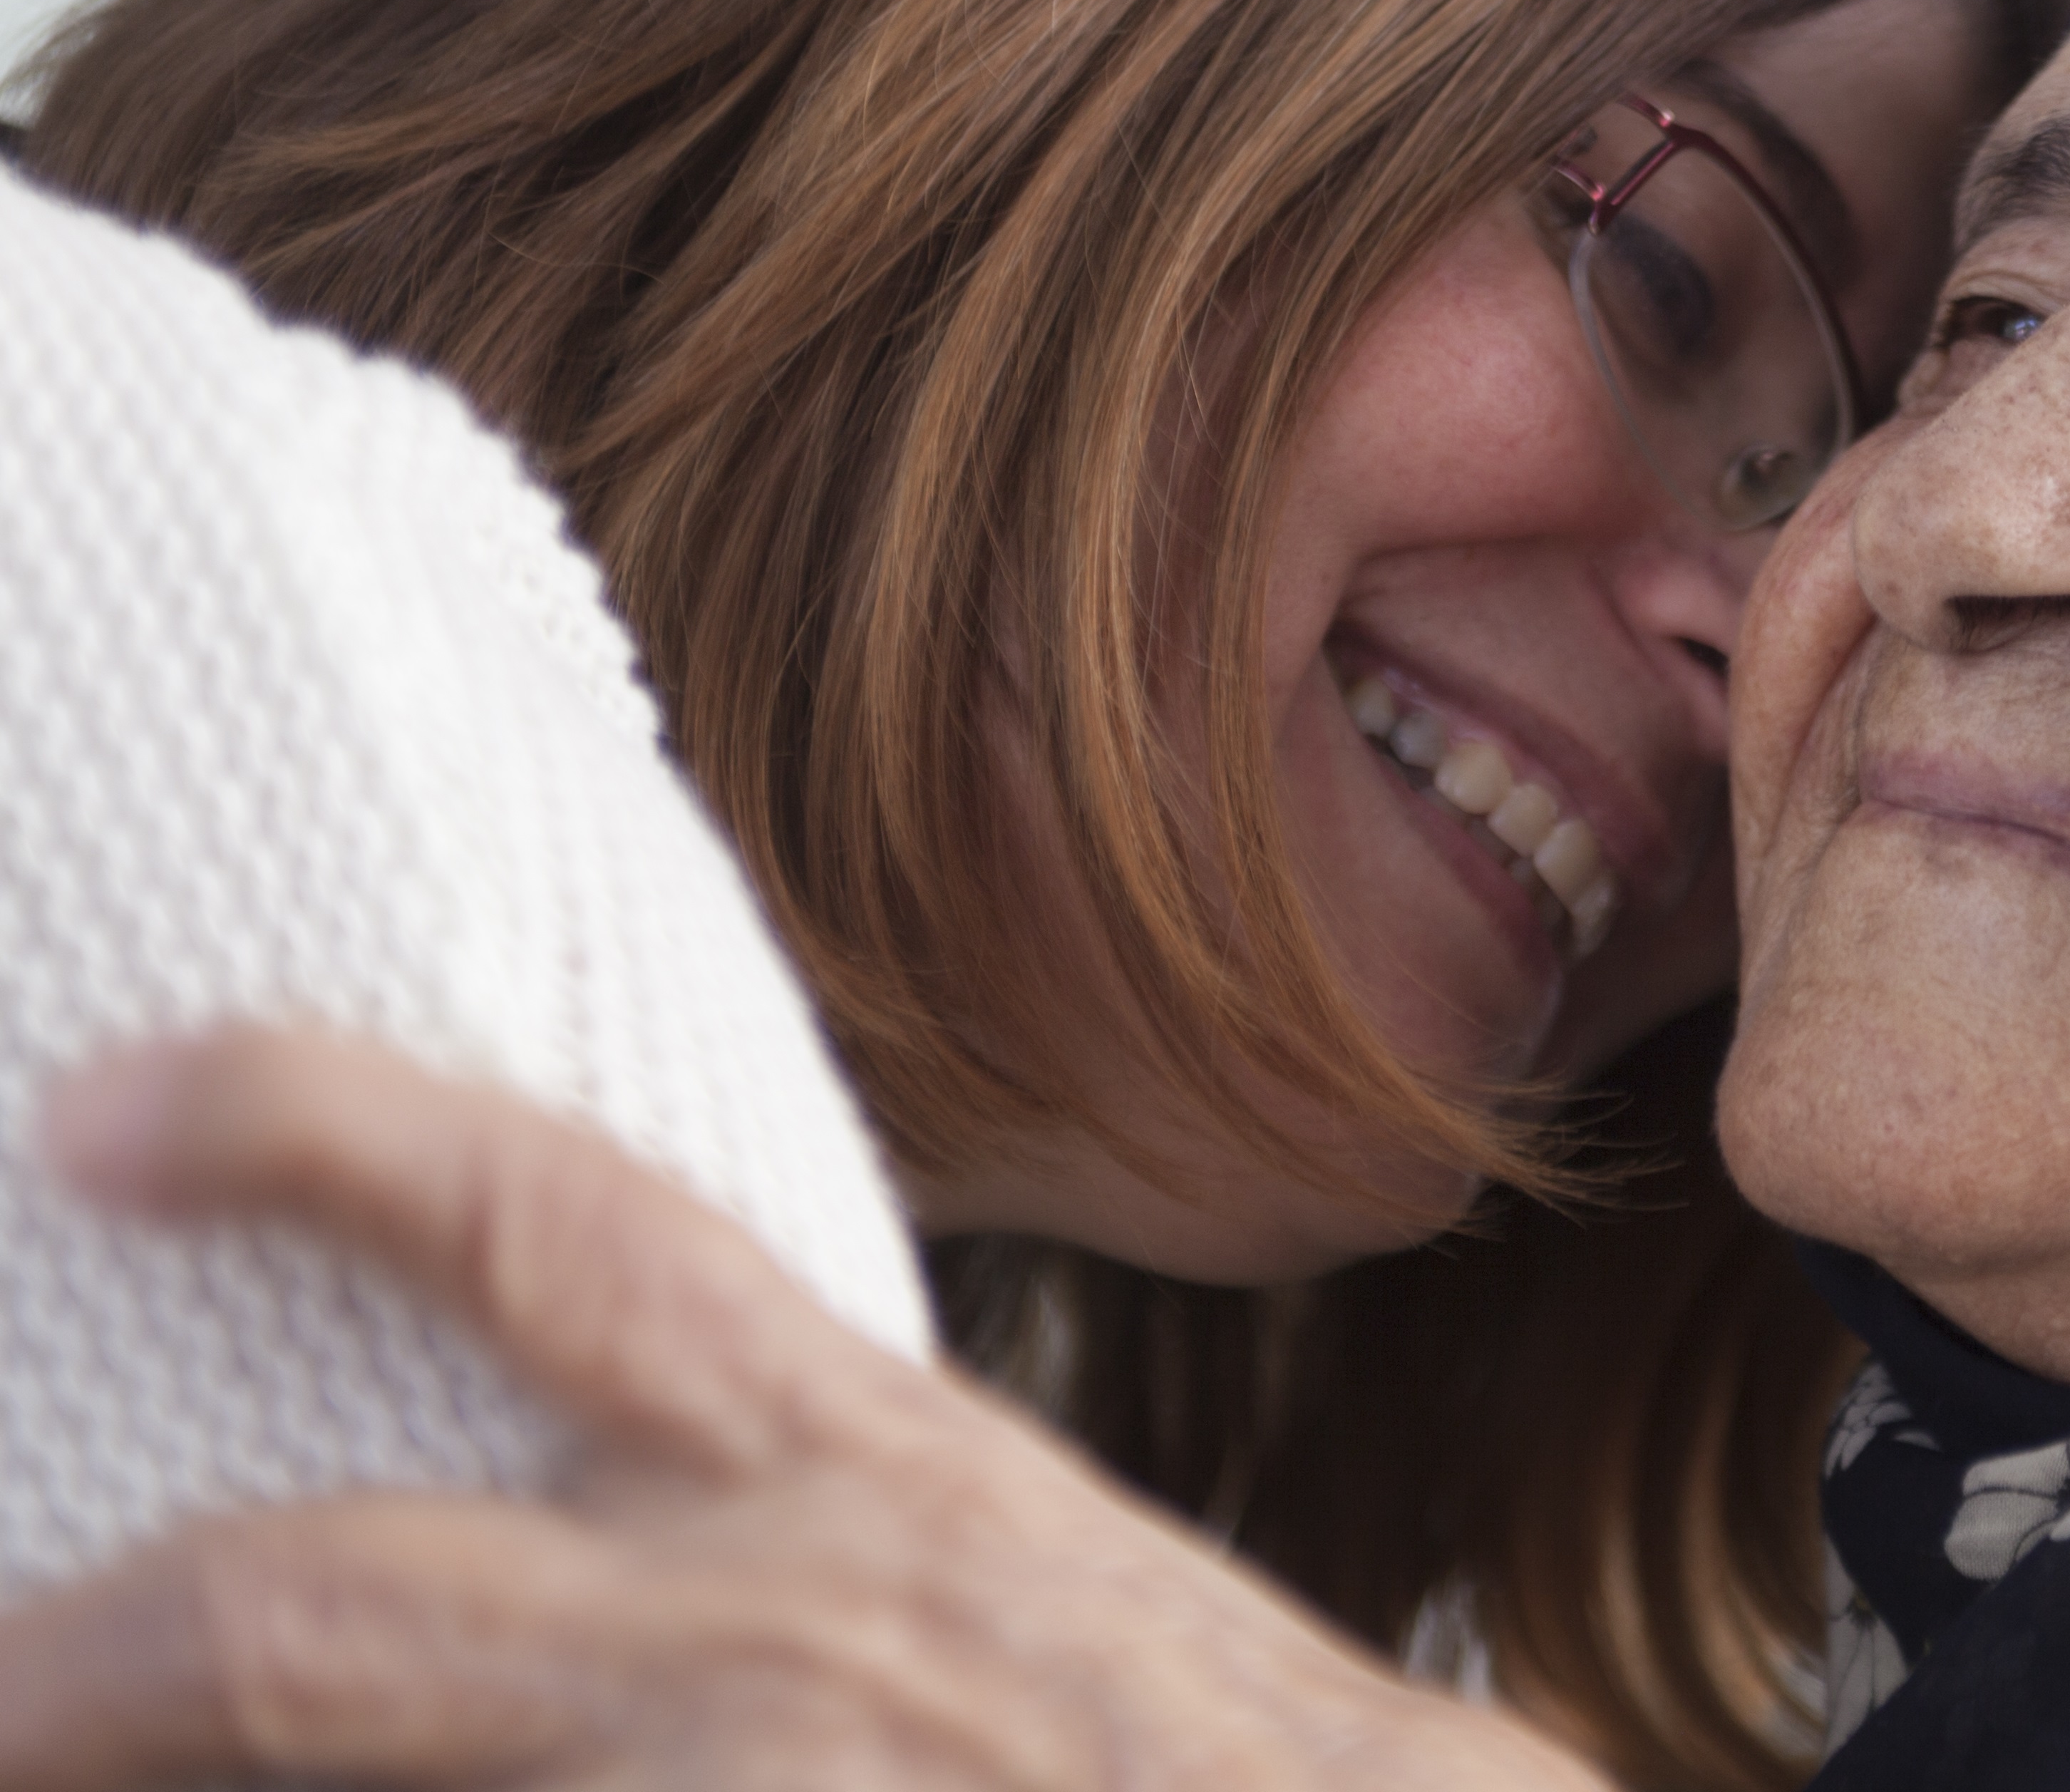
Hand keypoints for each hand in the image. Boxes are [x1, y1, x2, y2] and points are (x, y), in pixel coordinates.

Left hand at [0, 1028, 1607, 1790]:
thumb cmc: (1193, 1754)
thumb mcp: (993, 1556)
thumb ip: (786, 1510)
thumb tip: (550, 1505)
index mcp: (857, 1460)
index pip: (559, 1227)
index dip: (312, 1133)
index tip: (95, 1109)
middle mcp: (771, 1621)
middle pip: (321, 1608)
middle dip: (66, 1663)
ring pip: (362, 1785)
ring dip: (166, 1789)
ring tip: (53, 1768)